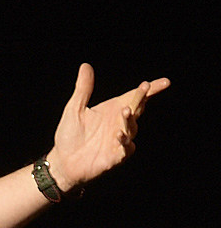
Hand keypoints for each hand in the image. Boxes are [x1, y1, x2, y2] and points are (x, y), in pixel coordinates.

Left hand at [47, 64, 169, 190]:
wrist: (63, 161)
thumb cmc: (69, 135)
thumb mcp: (74, 109)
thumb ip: (83, 89)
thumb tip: (85, 66)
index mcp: (112, 110)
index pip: (135, 97)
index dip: (150, 90)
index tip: (164, 82)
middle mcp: (119, 124)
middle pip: (137, 108)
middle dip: (142, 98)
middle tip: (144, 88)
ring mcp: (119, 140)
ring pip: (132, 128)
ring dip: (130, 119)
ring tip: (125, 110)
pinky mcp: (115, 156)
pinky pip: (125, 148)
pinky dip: (124, 141)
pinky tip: (118, 134)